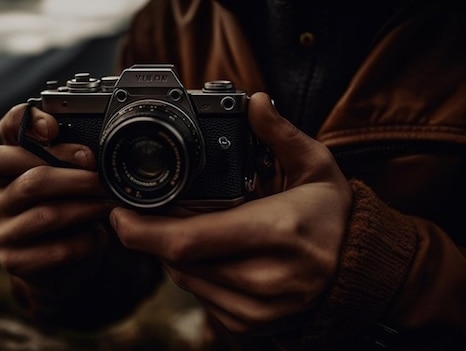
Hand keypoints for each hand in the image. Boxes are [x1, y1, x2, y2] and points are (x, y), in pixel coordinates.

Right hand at [0, 104, 112, 289]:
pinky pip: (54, 249)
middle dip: (72, 175)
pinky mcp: (13, 260)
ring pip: (44, 213)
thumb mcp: (73, 183)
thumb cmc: (70, 215)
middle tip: (100, 178)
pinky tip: (97, 237)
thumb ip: (75, 163)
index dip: (27, 121)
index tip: (54, 129)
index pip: (7, 129)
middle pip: (28, 175)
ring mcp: (2, 228)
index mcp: (10, 164)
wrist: (62, 268)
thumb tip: (95, 154)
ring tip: (107, 207)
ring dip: (84, 209)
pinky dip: (83, 243)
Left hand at [109, 93, 352, 333]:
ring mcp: (257, 308)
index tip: (121, 213)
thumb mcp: (316, 167)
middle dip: (152, 237)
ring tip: (184, 227)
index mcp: (275, 232)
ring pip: (185, 280)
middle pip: (177, 262)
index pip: (186, 240)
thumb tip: (255, 102)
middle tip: (145, 214)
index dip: (142, 230)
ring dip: (172, 254)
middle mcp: (264, 277)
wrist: (357, 270)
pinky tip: (208, 253)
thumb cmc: (333, 217)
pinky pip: (202, 297)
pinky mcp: (251, 324)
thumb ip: (281, 135)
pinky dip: (194, 273)